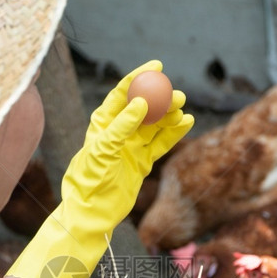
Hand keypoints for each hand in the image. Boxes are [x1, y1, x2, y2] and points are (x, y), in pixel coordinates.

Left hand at [61, 59, 192, 226]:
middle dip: (161, 99)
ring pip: (155, 125)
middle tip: (177, 95)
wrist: (92, 211)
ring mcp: (132, 146)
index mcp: (103, 122)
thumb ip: (122, 126)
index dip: (139, 77)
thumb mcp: (103, 150)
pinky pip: (161, 143)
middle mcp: (118, 131)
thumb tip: (142, 103)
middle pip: (144, 108)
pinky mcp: (142, 162)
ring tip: (183, 110)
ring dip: (169, 116)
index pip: (123, 93)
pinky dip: (174, 133)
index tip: (157, 67)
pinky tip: (187, 123)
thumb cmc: (89, 179)